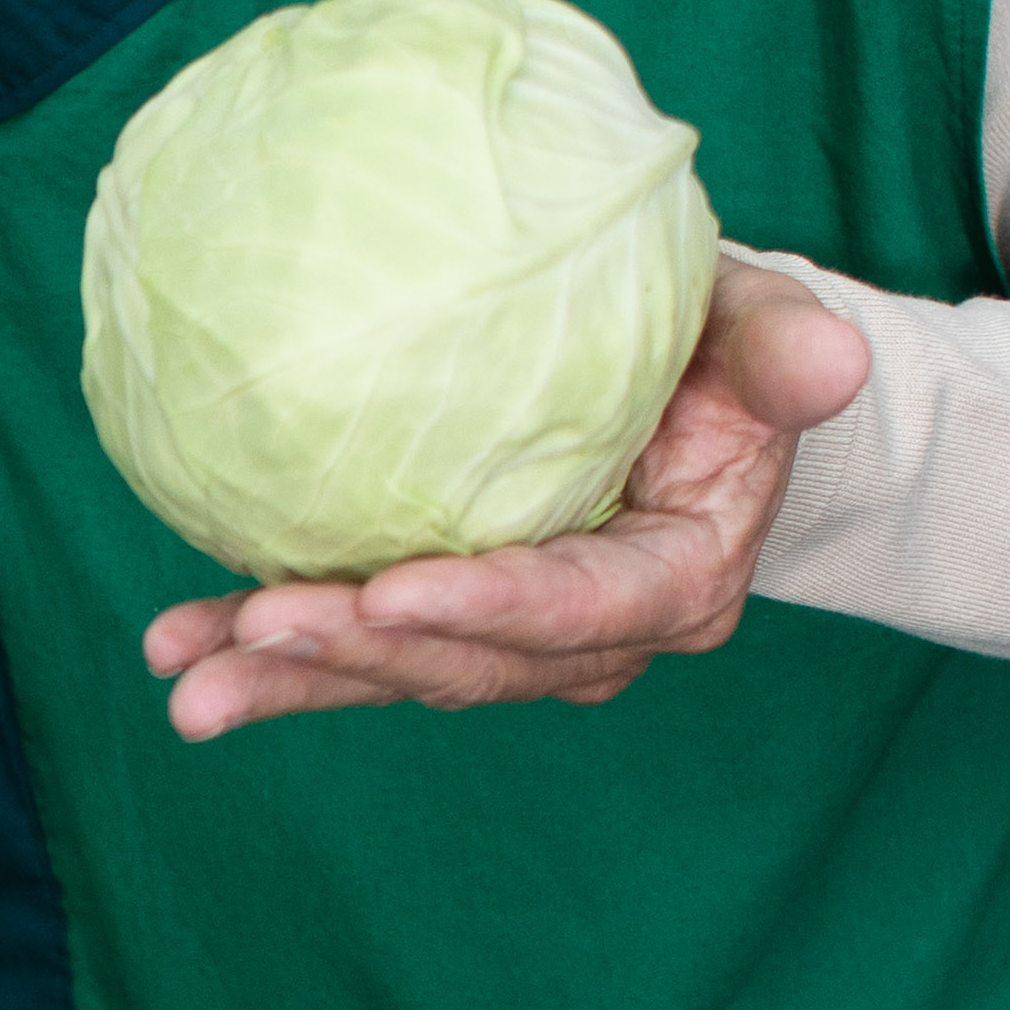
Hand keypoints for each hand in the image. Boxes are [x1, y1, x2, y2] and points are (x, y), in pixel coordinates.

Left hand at [140, 263, 872, 730]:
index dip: (488, 609)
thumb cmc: (725, 345)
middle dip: (359, 656)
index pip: (581, 610)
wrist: (692, 381)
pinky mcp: (442, 621)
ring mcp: (511, 640)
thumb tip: (832, 360)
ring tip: (187, 675)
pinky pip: (354, 649)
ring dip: (290, 678)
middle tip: (255, 627)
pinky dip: (266, 652)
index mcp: (676, 579)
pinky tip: (176, 647)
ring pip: (397, 673)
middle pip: (470, 662)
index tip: (389, 590)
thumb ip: (785, 352)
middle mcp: (591, 635)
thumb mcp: (765, 330)